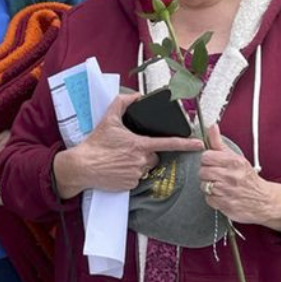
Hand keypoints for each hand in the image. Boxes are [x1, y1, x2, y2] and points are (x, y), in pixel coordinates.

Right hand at [54, 92, 202, 198]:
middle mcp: (140, 160)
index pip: (168, 143)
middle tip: (128, 149)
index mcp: (139, 144)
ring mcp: (136, 174)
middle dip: (146, 152)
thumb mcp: (108, 119)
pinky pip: (137, 179)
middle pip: (154, 156)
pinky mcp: (130, 185)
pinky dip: (130, 174)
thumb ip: (123, 103)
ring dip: (137, 163)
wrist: (82, 167)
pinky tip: (118, 169)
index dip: (185, 144)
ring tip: (120, 159)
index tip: (198, 144)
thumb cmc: (95, 144)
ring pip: (145, 167)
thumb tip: (137, 96)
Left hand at [199, 124, 280, 231]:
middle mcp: (231, 176)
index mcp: (234, 162)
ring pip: (204, 186)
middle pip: (202, 172)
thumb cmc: (248, 178)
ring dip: (209, 186)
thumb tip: (211, 127)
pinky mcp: (225, 205)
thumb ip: (219, 143)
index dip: (207, 160)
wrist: (264, 200)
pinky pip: (208, 199)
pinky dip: (213, 198)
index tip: (213, 163)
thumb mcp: (236, 158)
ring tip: (220, 185)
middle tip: (216, 176)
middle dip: (207, 174)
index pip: (206, 157)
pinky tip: (222, 195)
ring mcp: (228, 191)